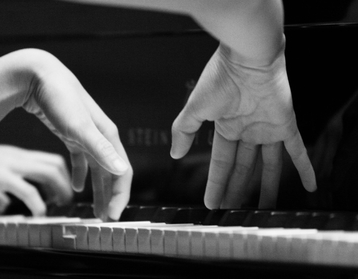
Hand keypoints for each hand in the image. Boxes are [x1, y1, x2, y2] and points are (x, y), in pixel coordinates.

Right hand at [0, 143, 72, 215]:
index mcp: (14, 156)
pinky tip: (40, 213)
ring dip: (59, 190)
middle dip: (66, 183)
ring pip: (47, 172)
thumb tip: (2, 204)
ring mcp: (9, 164)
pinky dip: (38, 202)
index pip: (48, 160)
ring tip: (61, 204)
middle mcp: (16, 157)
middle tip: (67, 200)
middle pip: (54, 164)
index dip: (61, 176)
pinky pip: (26, 189)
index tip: (63, 192)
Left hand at [21, 50, 132, 220]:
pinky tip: (76, 186)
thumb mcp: (80, 128)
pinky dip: (81, 174)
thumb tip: (122, 171)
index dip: (121, 195)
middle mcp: (101, 137)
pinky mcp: (72, 134)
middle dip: (111, 197)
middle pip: (112, 173)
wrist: (39, 75)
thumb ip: (101, 150)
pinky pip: (81, 159)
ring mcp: (87, 136)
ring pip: (97, 169)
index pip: (123, 172)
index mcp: (108, 137)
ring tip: (96, 209)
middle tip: (107, 219)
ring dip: (98, 189)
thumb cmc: (60, 99)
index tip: (113, 217)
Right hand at [171, 44, 315, 208]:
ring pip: (269, 165)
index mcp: (225, 127)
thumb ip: (184, 131)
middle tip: (234, 211)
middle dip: (237, 190)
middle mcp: (246, 131)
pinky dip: (305, 167)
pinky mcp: (285, 124)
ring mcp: (266, 129)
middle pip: (243, 167)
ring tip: (265, 208)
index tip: (211, 202)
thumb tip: (174, 153)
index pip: (221, 162)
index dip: (216, 183)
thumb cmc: (219, 79)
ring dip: (268, 187)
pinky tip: (309, 184)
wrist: (245, 57)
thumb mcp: (194, 109)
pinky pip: (298, 150)